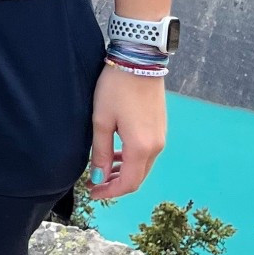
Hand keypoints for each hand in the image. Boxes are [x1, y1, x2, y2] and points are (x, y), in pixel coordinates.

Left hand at [88, 60, 167, 201]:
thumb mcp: (102, 121)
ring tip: (102, 171)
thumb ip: (101, 152)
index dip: (110, 192)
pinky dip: (131, 160)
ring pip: (142, 166)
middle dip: (116, 185)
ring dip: (124, 172)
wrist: (139, 61)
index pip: (129, 183)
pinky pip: (146, 153)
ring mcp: (160, 136)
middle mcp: (156, 146)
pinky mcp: (160, 127)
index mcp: (141, 147)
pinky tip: (116, 155)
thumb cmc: (116, 89)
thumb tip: (99, 178)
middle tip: (95, 184)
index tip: (93, 193)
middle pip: (138, 177)